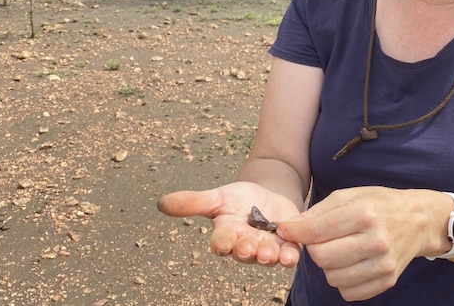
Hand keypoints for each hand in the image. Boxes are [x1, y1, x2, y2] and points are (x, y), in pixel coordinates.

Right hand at [158, 181, 301, 267]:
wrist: (268, 197)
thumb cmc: (239, 200)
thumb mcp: (217, 197)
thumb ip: (193, 202)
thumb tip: (162, 203)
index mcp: (227, 235)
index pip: (221, 243)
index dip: (222, 243)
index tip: (221, 243)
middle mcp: (245, 245)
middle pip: (244, 253)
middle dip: (246, 251)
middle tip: (248, 248)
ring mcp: (267, 247)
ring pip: (267, 256)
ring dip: (268, 256)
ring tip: (269, 253)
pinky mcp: (287, 244)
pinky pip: (289, 254)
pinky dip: (290, 255)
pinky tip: (291, 254)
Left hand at [276, 187, 442, 301]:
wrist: (418, 220)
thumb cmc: (379, 204)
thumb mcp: (349, 196)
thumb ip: (316, 212)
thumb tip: (286, 227)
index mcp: (364, 214)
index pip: (316, 231)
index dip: (294, 231)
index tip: (284, 229)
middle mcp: (375, 240)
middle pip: (321, 257)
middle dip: (314, 248)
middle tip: (322, 239)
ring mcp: (383, 263)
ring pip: (333, 278)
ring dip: (329, 266)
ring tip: (339, 250)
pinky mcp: (388, 280)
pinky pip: (349, 292)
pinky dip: (343, 280)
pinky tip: (351, 264)